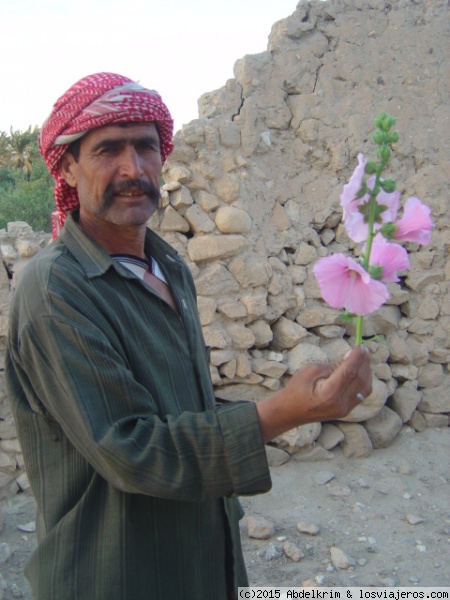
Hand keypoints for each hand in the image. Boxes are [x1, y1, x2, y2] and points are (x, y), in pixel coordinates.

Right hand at [256, 346, 371, 441]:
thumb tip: (348, 360)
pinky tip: (362, 372)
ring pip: (364, 388)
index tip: (361, 346)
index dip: (357, 357)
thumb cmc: (296, 389)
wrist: (289, 412)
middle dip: (364, 362)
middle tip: (364, 349)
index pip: (349, 371)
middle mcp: (340, 403)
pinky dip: (364, 382)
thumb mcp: (310, 371)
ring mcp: (344, 409)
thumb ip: (331, 366)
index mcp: (330, 392)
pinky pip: (361, 395)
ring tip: (364, 359)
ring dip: (367, 372)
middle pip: (360, 379)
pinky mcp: (345, 411)